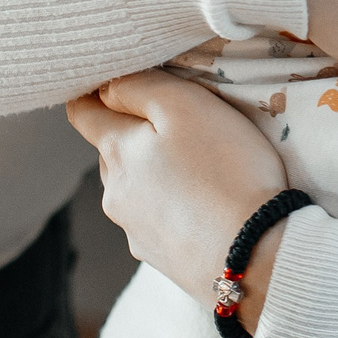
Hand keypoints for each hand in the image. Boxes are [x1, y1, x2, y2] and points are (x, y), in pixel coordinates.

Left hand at [67, 71, 289, 330]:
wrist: (256, 258)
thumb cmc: (225, 171)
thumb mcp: (185, 106)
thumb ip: (139, 88)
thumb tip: (105, 86)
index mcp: (116, 152)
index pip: (81, 113)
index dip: (90, 90)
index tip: (109, 78)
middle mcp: (115, 195)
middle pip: (111, 150)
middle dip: (132, 132)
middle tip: (173, 121)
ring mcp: (136, 232)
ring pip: (134, 186)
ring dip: (153, 172)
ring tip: (196, 166)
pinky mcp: (163, 258)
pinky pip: (158, 219)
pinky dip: (173, 206)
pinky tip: (203, 206)